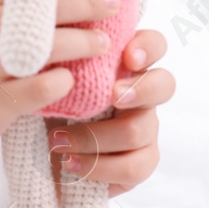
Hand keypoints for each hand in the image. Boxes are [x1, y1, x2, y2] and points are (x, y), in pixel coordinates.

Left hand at [44, 29, 171, 196]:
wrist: (43, 150)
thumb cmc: (51, 103)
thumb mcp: (54, 78)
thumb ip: (67, 60)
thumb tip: (60, 41)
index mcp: (126, 66)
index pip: (154, 45)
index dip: (148, 47)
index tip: (128, 56)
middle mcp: (142, 95)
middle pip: (165, 85)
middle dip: (140, 90)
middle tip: (112, 97)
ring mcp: (146, 129)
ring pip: (138, 131)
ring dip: (94, 137)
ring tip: (58, 141)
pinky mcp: (142, 162)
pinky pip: (133, 167)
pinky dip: (97, 167)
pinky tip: (70, 163)